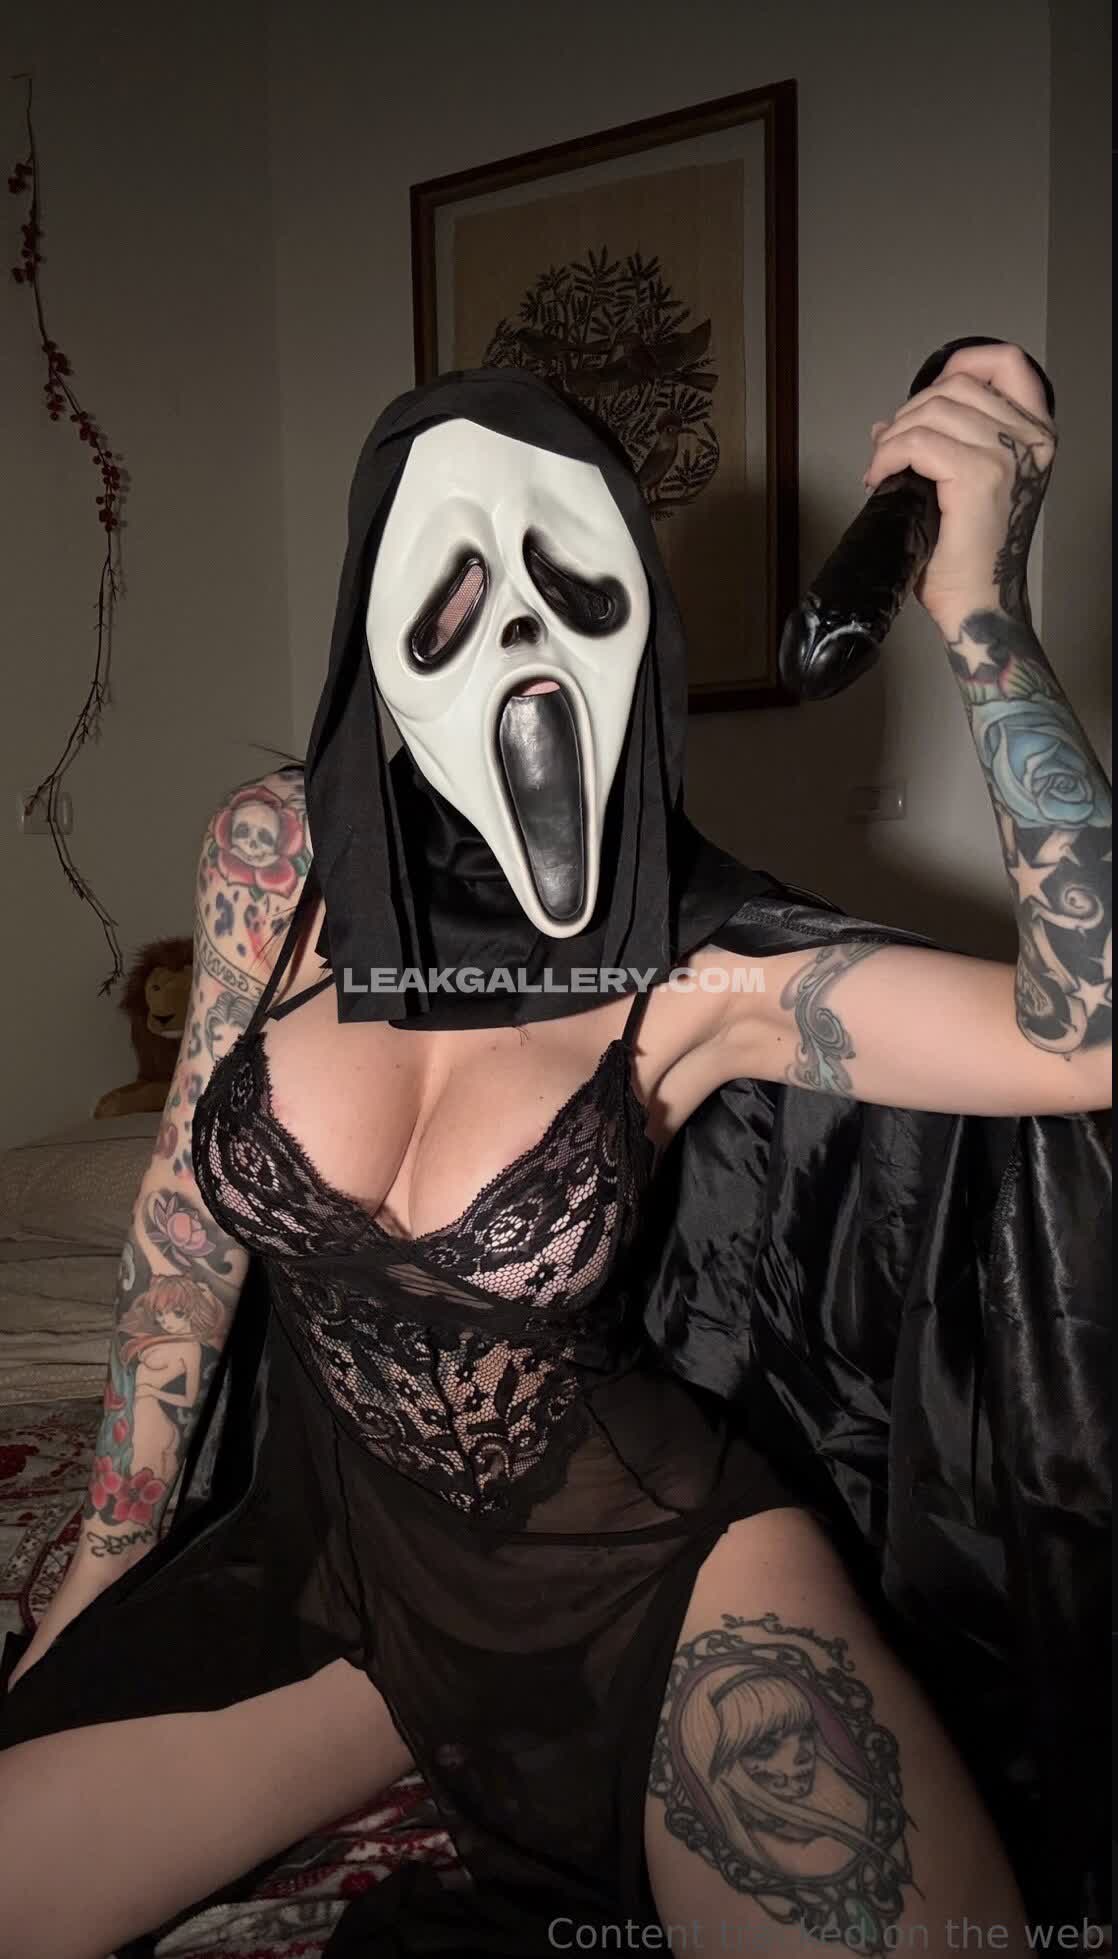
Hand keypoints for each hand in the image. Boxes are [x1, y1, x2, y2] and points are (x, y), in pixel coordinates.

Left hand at [863, 342, 1056, 631]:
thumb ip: (941, 444)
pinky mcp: (979, 475)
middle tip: (890, 450)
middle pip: (957, 385)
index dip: (962, 363)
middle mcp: (1030, 439)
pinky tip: (880, 476)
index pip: (1007, 363)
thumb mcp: (965, 486)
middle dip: (910, 411)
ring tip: (882, 467)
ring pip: (933, 409)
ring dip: (894, 434)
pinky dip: (889, 453)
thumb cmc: (971, 556)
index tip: (928, 392)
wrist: (979, 605)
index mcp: (1035, 435)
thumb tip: (888, 424)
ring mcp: (1008, 455)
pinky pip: (919, 441)